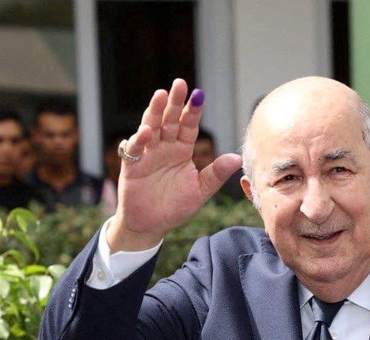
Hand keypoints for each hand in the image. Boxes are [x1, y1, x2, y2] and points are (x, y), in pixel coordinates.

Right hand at [108, 79, 242, 250]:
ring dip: (155, 112)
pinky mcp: (133, 165)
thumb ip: (216, 174)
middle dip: (175, 103)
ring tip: (161, 96)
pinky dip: (139, 140)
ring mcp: (148, 154)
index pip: (189, 126)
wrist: (152, 225)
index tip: (199, 94)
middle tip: (180, 84)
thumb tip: (237, 158)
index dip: (194, 111)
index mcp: (182, 150)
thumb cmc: (176, 207)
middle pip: (170, 120)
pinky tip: (147, 131)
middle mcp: (165, 147)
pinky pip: (135, 149)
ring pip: (151, 127)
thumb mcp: (200, 191)